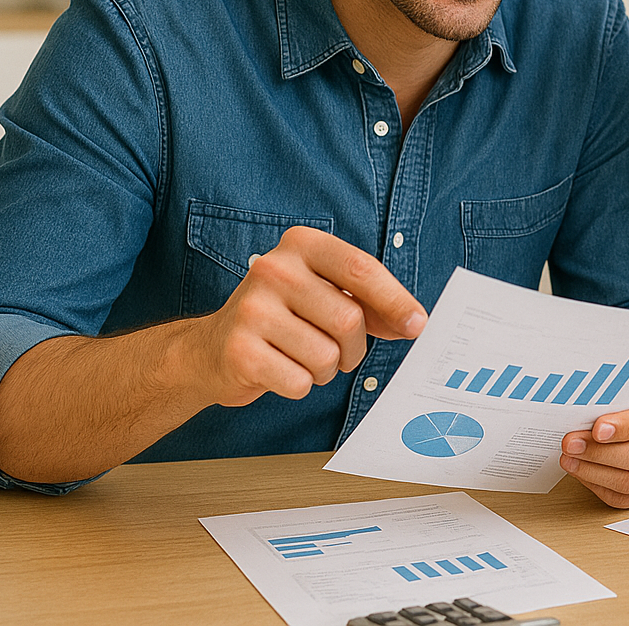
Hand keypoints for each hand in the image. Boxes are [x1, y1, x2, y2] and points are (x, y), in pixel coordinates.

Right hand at [184, 226, 426, 407]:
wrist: (211, 349)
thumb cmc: (283, 318)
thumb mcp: (325, 295)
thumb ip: (370, 304)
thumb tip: (412, 322)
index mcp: (301, 244)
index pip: (361, 268)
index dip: (395, 300)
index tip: (417, 325)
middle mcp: (273, 269)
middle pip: (349, 320)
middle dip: (354, 348)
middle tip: (339, 352)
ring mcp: (252, 309)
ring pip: (327, 356)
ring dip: (327, 369)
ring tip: (303, 357)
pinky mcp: (240, 350)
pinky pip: (300, 381)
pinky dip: (301, 385)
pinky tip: (280, 370)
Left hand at [559, 373, 628, 507]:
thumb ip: (615, 394)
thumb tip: (582, 407)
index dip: (625, 428)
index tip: (596, 429)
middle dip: (599, 453)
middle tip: (571, 444)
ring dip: (594, 472)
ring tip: (570, 459)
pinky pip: (625, 499)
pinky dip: (599, 486)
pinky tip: (582, 471)